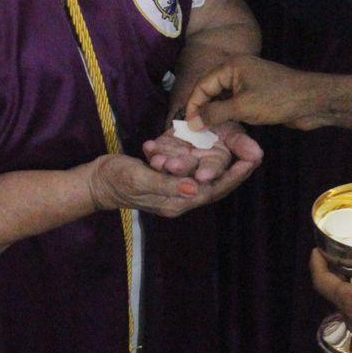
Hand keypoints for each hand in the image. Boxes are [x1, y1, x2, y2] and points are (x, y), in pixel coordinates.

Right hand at [83, 149, 257, 218]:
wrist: (95, 183)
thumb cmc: (115, 180)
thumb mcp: (139, 179)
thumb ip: (166, 185)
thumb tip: (195, 188)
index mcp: (175, 202)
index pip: (213, 190)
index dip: (233, 176)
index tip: (252, 161)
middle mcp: (179, 201)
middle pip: (215, 187)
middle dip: (236, 171)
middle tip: (256, 153)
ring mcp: (174, 193)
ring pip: (206, 179)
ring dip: (224, 166)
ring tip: (243, 151)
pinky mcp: (168, 183)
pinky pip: (193, 173)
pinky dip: (205, 162)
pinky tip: (215, 150)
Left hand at [142, 120, 262, 184]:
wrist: (199, 113)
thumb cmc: (220, 125)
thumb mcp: (233, 131)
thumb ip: (241, 144)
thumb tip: (258, 155)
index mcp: (216, 167)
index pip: (215, 174)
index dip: (210, 173)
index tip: (203, 175)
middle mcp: (197, 171)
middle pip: (189, 175)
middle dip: (181, 170)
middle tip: (173, 165)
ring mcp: (178, 165)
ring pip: (170, 170)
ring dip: (163, 165)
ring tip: (158, 159)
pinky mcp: (162, 156)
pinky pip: (155, 156)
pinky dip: (152, 151)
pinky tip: (148, 146)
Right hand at [184, 55, 351, 131]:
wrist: (312, 101)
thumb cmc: (277, 99)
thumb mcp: (242, 107)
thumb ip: (215, 113)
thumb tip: (192, 122)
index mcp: (231, 66)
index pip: (203, 85)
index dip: (193, 105)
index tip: (188, 126)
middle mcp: (237, 71)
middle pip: (211, 90)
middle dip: (202, 109)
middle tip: (196, 132)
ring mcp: (248, 82)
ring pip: (223, 99)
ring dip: (215, 114)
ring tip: (207, 133)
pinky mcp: (256, 95)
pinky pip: (235, 104)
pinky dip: (228, 115)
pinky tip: (224, 128)